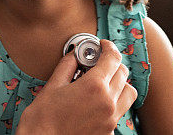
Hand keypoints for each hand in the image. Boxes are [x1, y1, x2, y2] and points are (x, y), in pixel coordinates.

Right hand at [16, 40, 136, 134]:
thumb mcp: (53, 85)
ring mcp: (110, 120)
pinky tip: (97, 102)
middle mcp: (108, 103)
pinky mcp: (108, 132)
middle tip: (99, 62)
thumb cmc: (43, 118)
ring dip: (120, 83)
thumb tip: (75, 54)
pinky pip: (120, 112)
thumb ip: (68, 65)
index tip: (103, 46)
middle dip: (113, 63)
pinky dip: (114, 103)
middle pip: (123, 74)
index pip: (113, 58)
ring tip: (102, 82)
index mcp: (94, 87)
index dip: (109, 47)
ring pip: (129, 94)